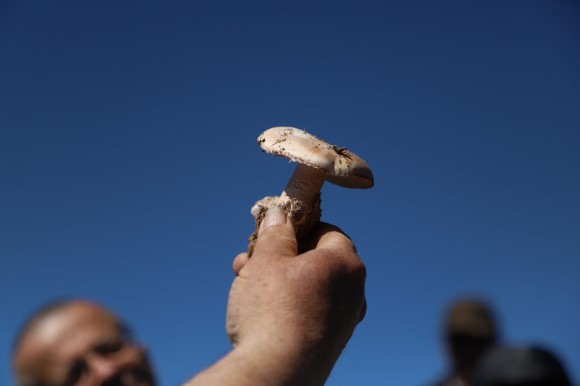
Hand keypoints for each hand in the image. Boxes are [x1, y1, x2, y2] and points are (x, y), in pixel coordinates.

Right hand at [227, 206, 366, 384]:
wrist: (278, 374)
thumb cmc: (273, 310)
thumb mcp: (266, 260)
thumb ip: (275, 234)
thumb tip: (280, 214)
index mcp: (345, 263)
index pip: (327, 231)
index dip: (298, 228)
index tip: (273, 234)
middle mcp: (353, 292)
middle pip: (316, 260)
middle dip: (280, 257)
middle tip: (249, 258)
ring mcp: (344, 321)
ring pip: (310, 287)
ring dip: (279, 280)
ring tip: (244, 282)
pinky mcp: (331, 344)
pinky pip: (311, 313)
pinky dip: (289, 306)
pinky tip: (261, 312)